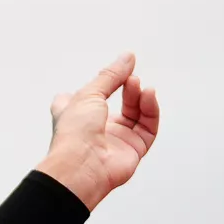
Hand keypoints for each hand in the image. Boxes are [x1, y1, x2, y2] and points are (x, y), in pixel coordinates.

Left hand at [36, 52, 160, 212]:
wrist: (80, 166)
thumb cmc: (73, 133)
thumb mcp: (88, 94)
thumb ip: (110, 75)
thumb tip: (127, 57)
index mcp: (76, 117)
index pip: (85, 98)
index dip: (96, 86)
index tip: (112, 72)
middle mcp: (96, 129)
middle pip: (119, 104)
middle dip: (126, 87)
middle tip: (130, 77)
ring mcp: (116, 140)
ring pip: (136, 114)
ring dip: (139, 97)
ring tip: (137, 84)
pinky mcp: (133, 149)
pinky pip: (148, 127)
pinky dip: (150, 110)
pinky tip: (148, 94)